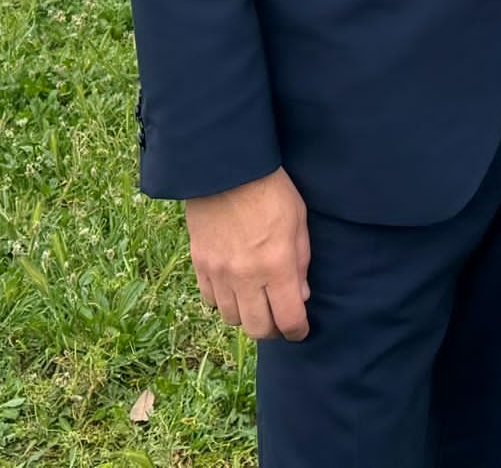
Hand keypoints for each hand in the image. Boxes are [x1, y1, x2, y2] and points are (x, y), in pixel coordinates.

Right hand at [183, 166, 311, 341]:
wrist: (226, 169)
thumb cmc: (271, 189)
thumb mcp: (298, 221)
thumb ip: (301, 262)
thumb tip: (300, 296)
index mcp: (277, 265)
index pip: (288, 319)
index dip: (297, 331)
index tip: (300, 330)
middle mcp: (246, 276)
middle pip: (259, 328)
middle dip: (273, 330)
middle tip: (279, 320)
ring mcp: (219, 273)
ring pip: (233, 319)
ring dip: (248, 316)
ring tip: (257, 303)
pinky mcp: (200, 265)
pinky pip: (211, 300)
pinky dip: (224, 301)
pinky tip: (234, 289)